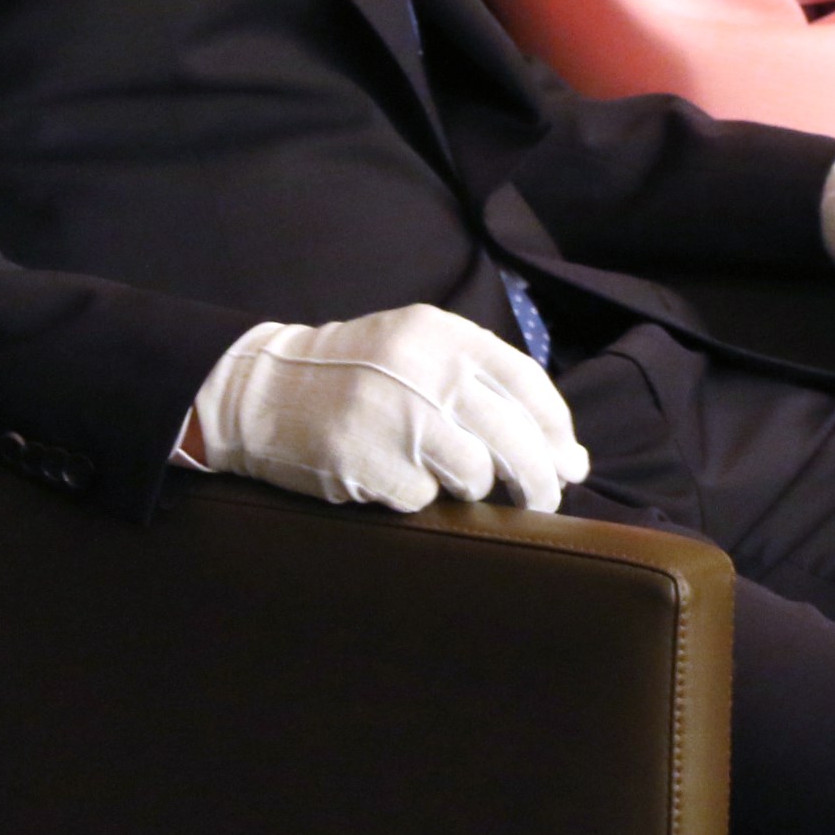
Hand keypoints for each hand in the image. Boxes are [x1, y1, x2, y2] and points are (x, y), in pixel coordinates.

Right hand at [187, 306, 588, 513]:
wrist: (265, 390)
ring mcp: (395, 418)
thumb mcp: (417, 349)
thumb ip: (483, 385)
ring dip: (472, 489)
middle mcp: (424, 370)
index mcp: (442, 334)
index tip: (569, 460)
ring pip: (475, 476)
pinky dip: (417, 498)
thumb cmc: (356, 375)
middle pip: (514, 438)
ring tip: (444, 477)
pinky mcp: (369, 464)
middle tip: (545, 499)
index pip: (527, 382)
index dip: (557, 429)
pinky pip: (423, 500)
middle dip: (540, 479)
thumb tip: (566, 454)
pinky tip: (391, 476)